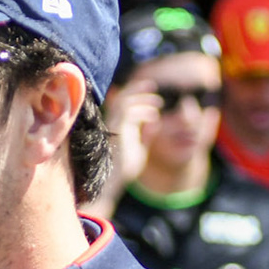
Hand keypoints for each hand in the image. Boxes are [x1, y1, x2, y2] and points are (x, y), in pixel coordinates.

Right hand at [94, 90, 161, 215]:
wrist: (111, 183)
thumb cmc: (123, 170)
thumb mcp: (139, 150)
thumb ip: (146, 136)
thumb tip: (155, 123)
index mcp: (114, 125)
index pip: (123, 103)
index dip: (135, 95)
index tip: (152, 95)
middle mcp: (111, 122)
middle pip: (121, 97)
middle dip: (136, 89)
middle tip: (152, 86)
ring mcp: (111, 126)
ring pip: (124, 102)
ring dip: (142, 99)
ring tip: (158, 102)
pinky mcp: (115, 131)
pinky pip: (128, 113)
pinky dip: (142, 112)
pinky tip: (154, 117)